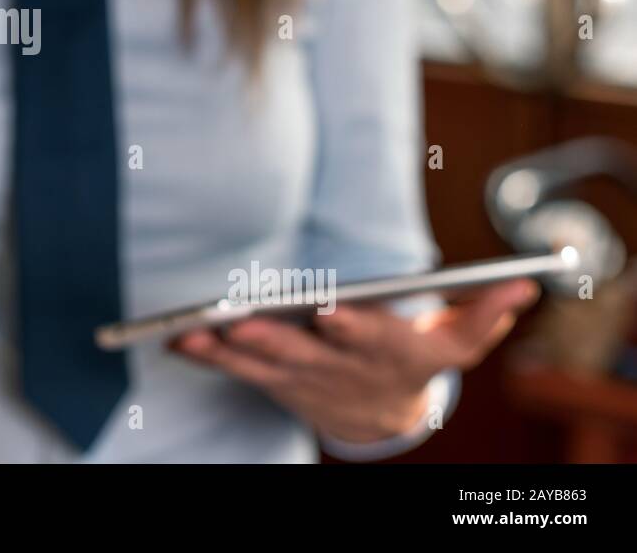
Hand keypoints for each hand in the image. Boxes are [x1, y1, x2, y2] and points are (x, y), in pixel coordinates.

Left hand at [169, 278, 540, 444]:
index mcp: (390, 354)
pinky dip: (208, 357)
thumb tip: (522, 283)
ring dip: (229, 348)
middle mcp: (344, 371)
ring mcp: (305, 380)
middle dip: (275, 338)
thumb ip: (484, 311)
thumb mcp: (455, 341)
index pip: (372, 339)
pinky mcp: (274, 383)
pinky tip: (178, 337)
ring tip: (197, 328)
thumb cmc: (416, 357)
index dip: (351, 327)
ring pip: (263, 366)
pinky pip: (237, 372)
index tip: (329, 310)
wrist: (385, 417)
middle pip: (307, 355)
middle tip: (246, 319)